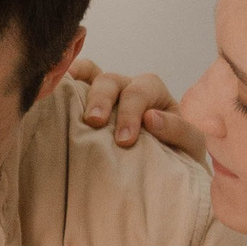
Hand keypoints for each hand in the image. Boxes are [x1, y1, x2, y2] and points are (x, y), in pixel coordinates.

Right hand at [73, 61, 209, 165]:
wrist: (167, 168)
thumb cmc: (178, 154)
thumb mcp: (190, 144)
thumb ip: (179, 130)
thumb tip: (151, 118)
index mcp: (153, 92)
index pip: (139, 92)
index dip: (130, 112)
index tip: (124, 140)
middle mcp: (128, 86)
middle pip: (111, 81)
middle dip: (102, 101)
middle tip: (95, 124)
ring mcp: (107, 91)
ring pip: (91, 77)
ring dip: (81, 92)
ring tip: (75, 115)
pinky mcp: (88, 101)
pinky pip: (78, 79)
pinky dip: (68, 77)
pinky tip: (56, 88)